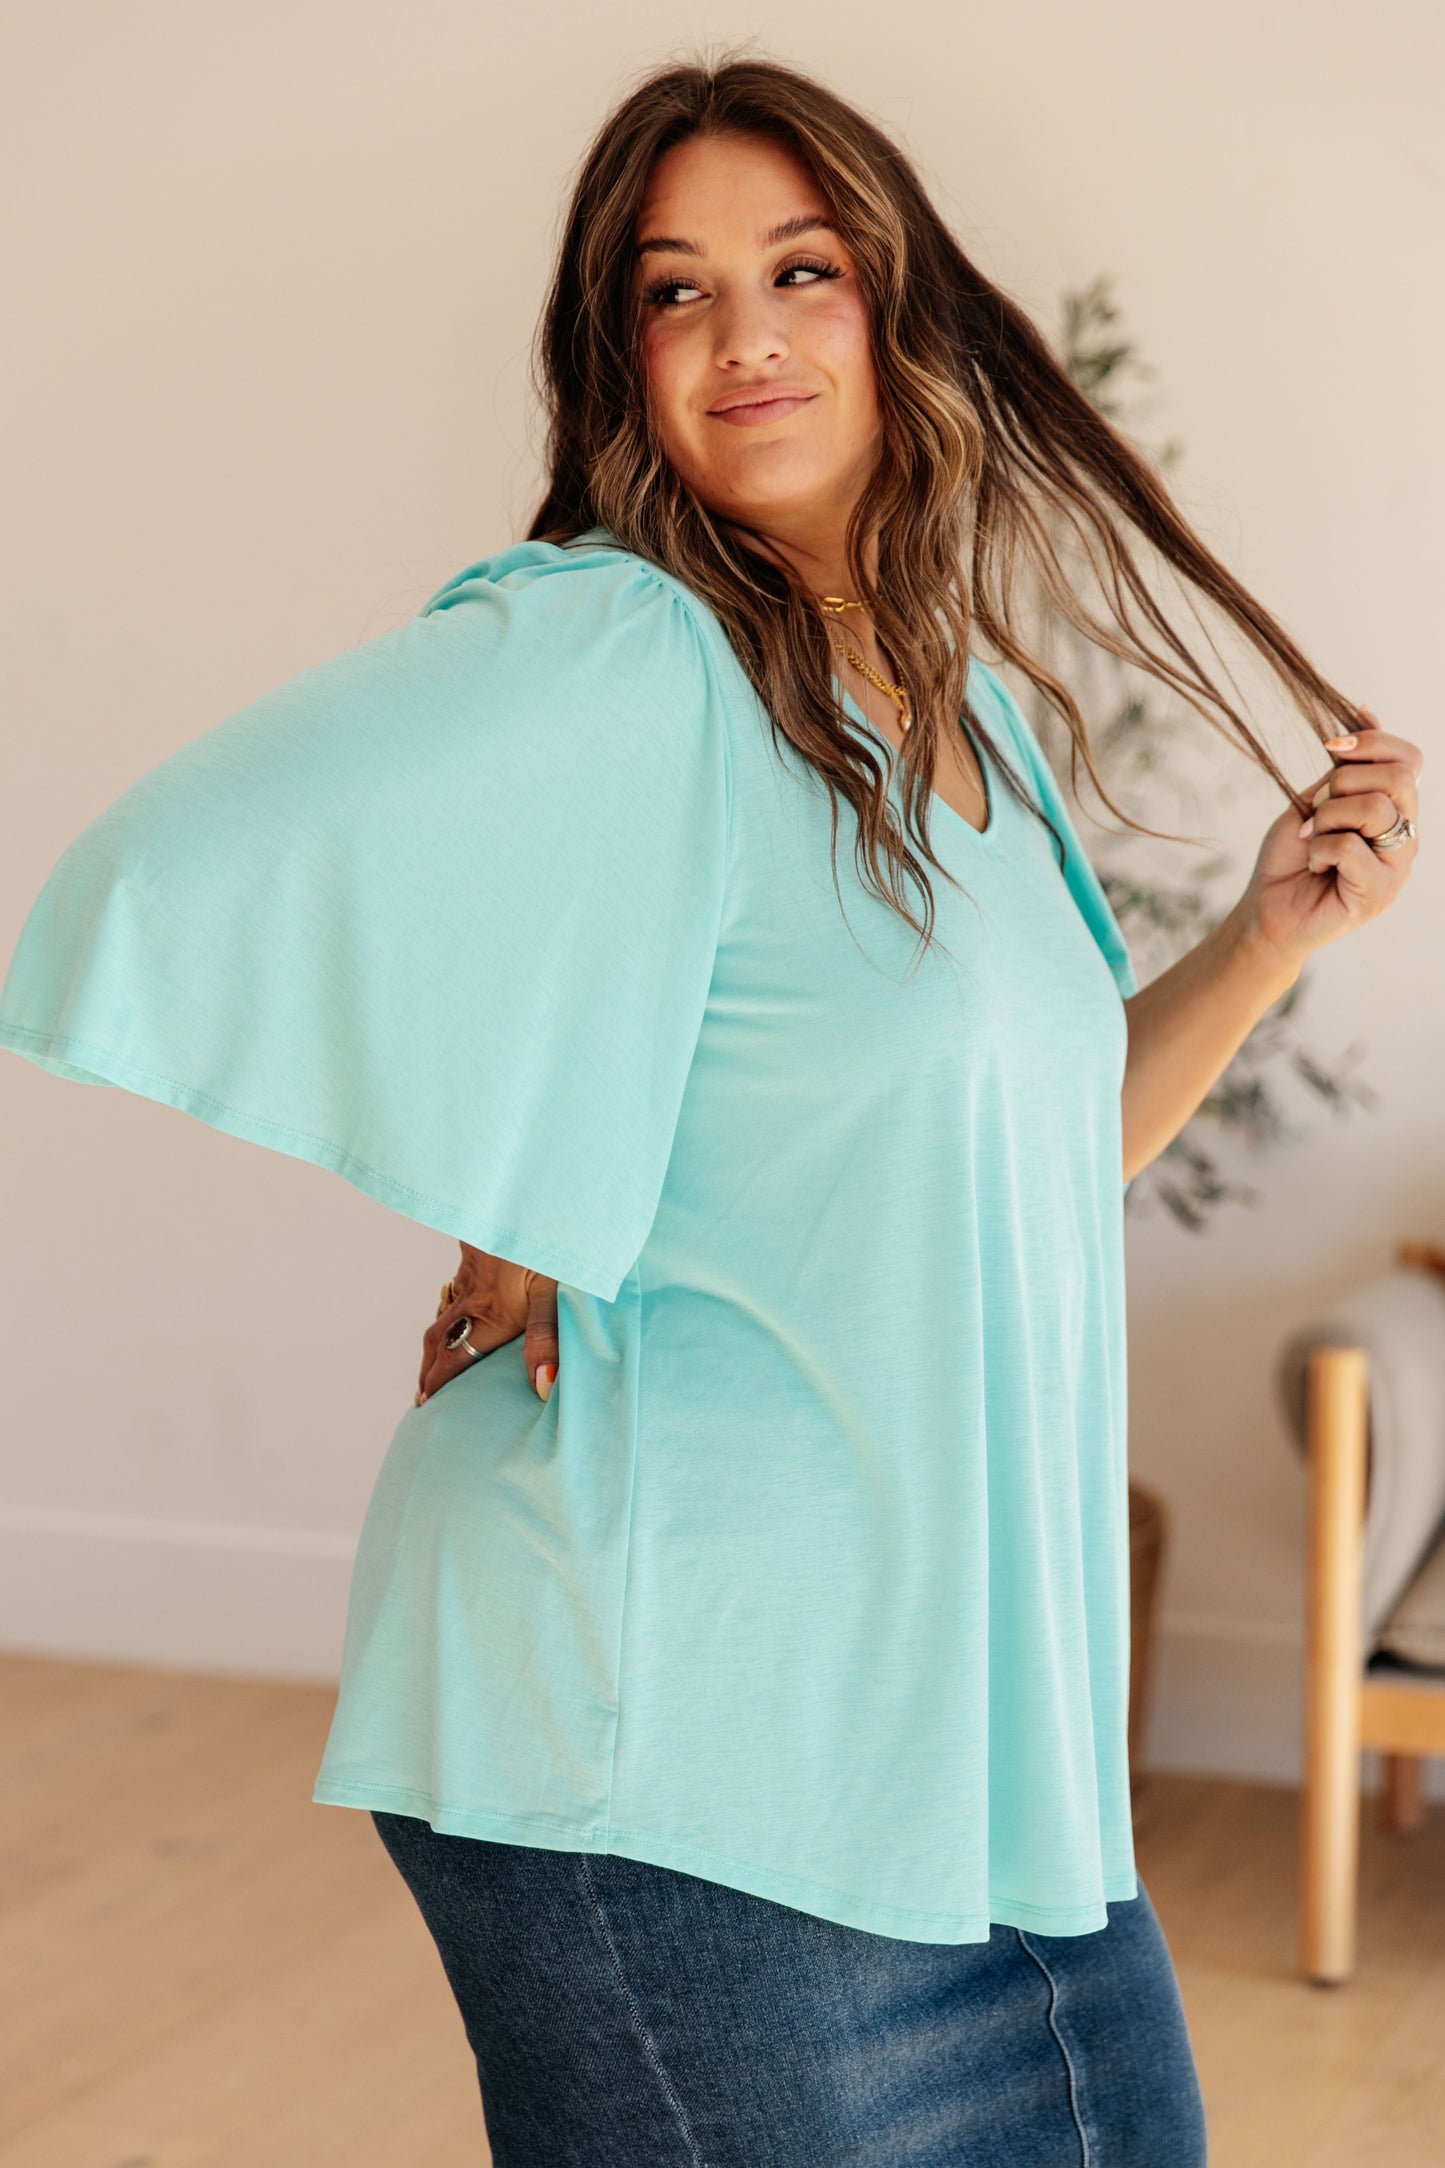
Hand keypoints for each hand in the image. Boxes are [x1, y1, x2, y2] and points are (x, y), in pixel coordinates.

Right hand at [414, 1242, 558, 1405]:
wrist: (533, 1190)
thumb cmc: (550, 1241)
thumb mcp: (554, 1291)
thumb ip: (546, 1338)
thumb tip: (540, 1388)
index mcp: (493, 1312)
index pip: (455, 1358)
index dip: (439, 1383)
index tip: (425, 1405)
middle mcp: (475, 1296)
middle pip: (440, 1339)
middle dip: (429, 1368)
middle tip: (422, 1394)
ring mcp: (472, 1271)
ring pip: (444, 1312)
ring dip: (436, 1340)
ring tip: (434, 1359)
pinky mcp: (476, 1249)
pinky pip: (454, 1287)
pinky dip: (449, 1306)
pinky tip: (458, 1303)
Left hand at [1233, 705, 1420, 975]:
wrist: (1267, 909)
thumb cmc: (1291, 856)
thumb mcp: (1317, 799)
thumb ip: (1346, 766)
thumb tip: (1364, 710)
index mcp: (1396, 810)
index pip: (1410, 759)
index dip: (1373, 743)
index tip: (1330, 749)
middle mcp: (1406, 836)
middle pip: (1399, 778)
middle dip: (1345, 782)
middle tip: (1317, 808)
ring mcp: (1398, 867)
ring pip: (1376, 808)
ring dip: (1328, 817)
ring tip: (1312, 838)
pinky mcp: (1379, 894)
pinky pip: (1352, 846)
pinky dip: (1320, 849)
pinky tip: (1315, 865)